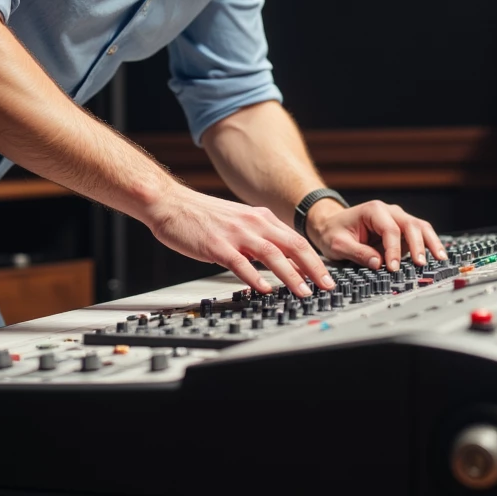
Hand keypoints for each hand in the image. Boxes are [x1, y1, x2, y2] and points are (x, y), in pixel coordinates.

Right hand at [145, 185, 334, 297]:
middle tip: (327, 286)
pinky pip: (241, 263)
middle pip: (292, 245)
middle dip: (313, 267)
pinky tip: (264, 290)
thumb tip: (279, 262)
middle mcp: (253, 223)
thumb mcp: (238, 222)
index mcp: (259, 217)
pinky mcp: (217, 245)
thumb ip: (258, 239)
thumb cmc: (201, 216)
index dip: (314, 259)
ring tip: (302, 292)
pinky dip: (255, 277)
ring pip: (272, 254)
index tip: (327, 276)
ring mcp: (235, 234)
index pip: (295, 239)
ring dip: (291, 275)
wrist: (170, 203)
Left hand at [304, 199, 447, 273]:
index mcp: (373, 211)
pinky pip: (418, 235)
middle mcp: (389, 211)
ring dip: (431, 242)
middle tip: (420, 264)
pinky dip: (428, 245)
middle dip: (418, 245)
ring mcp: (397, 219)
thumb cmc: (333, 232)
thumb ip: (358, 253)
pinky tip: (436, 256)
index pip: (390, 229)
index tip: (393, 268)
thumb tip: (378, 264)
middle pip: (411, 225)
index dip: (394, 250)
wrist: (331, 225)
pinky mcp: (401, 230)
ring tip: (440, 258)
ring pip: (420, 227)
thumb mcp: (339, 244)